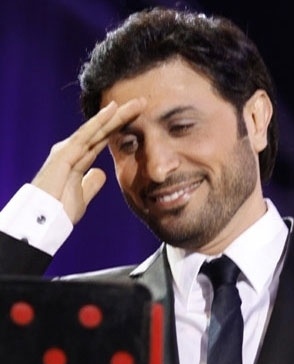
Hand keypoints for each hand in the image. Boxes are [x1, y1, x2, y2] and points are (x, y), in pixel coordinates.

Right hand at [31, 99, 144, 223]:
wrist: (43, 222)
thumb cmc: (59, 210)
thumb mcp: (82, 195)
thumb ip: (91, 183)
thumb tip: (100, 172)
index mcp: (79, 160)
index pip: (103, 139)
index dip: (120, 128)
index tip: (138, 119)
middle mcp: (73, 151)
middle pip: (103, 130)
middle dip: (122, 117)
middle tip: (141, 103)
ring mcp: (68, 150)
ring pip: (97, 128)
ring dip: (116, 115)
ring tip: (135, 103)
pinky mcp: (64, 153)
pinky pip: (85, 134)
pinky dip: (99, 121)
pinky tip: (113, 110)